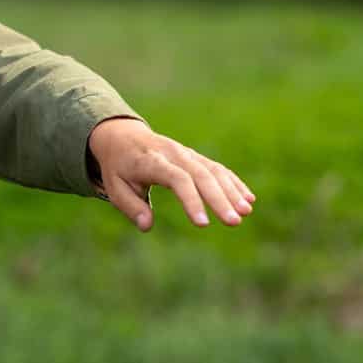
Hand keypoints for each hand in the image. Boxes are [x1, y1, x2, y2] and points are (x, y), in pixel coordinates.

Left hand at [88, 118, 255, 231]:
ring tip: (246, 212)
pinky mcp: (194, 156)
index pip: (177, 179)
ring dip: (232, 191)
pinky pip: (217, 168)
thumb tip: (147, 226)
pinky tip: (248, 199)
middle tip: (234, 221)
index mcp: (151, 161)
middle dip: (219, 199)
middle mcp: (172, 154)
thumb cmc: (118, 167)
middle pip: (200, 175)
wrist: (122, 136)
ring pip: (213, 170)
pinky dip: (233, 182)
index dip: (191, 200)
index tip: (203, 224)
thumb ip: (130, 206)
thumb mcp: (114, 187)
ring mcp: (186, 153)